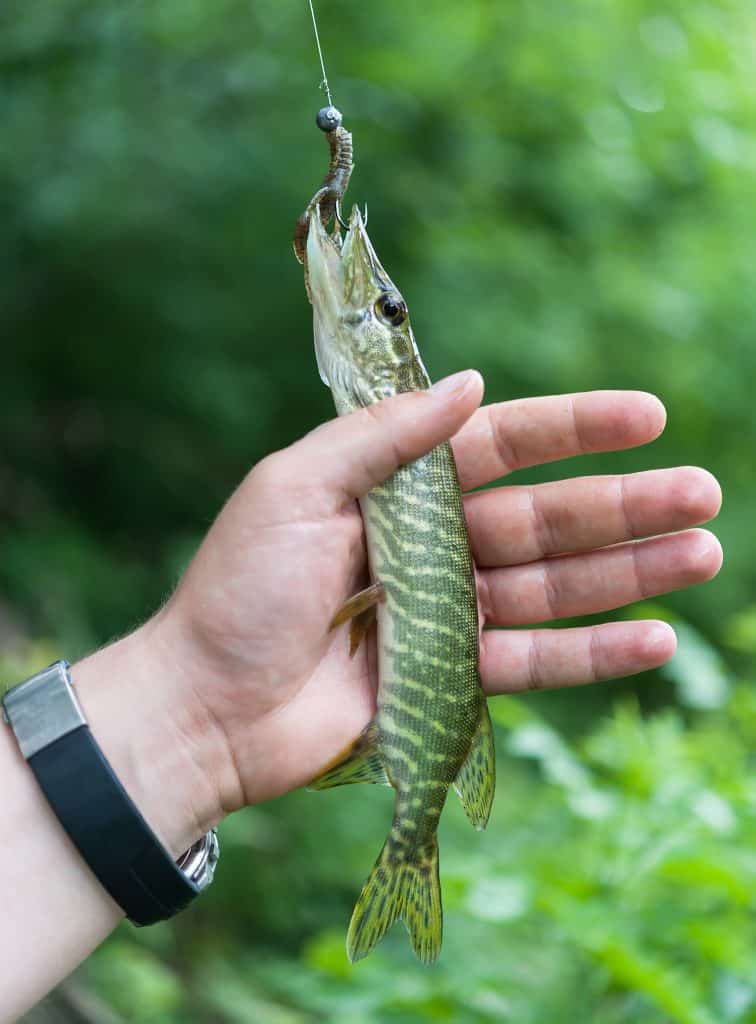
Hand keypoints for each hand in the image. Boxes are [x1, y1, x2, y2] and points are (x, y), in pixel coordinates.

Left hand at [80, 373, 720, 851]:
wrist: (204, 707)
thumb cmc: (239, 590)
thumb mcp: (294, 487)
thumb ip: (382, 437)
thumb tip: (471, 384)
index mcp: (397, 487)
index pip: (501, 445)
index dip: (574, 429)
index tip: (647, 416)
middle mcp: (432, 544)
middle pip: (544, 517)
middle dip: (624, 505)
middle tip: (703, 493)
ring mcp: (446, 613)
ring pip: (553, 587)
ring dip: (628, 573)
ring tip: (703, 555)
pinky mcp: (450, 679)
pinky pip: (532, 661)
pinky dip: (591, 652)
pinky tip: (656, 639)